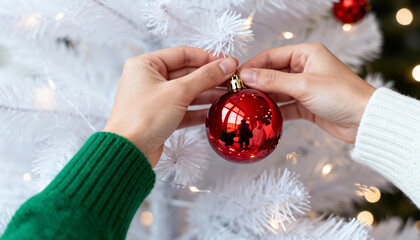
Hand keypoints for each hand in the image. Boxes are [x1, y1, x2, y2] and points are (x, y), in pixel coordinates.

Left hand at [104, 46, 236, 166]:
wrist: (129, 153)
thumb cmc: (144, 118)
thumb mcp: (178, 92)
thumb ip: (204, 77)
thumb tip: (226, 65)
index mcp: (146, 65)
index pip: (183, 54)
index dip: (207, 57)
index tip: (228, 62)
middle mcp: (148, 79)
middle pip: (186, 73)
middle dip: (209, 77)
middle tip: (232, 80)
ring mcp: (154, 99)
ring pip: (186, 92)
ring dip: (207, 93)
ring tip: (228, 94)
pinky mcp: (160, 117)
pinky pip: (183, 109)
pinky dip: (198, 109)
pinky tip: (215, 110)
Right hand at [239, 43, 374, 142]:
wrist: (365, 121)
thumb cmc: (341, 95)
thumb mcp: (304, 85)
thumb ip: (273, 80)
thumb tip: (247, 75)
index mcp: (306, 54)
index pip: (272, 56)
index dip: (253, 66)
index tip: (236, 76)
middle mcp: (304, 68)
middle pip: (272, 73)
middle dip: (256, 83)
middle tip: (237, 93)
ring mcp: (305, 87)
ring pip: (277, 90)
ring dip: (264, 97)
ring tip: (246, 104)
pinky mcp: (306, 105)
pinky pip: (285, 105)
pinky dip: (275, 110)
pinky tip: (262, 116)